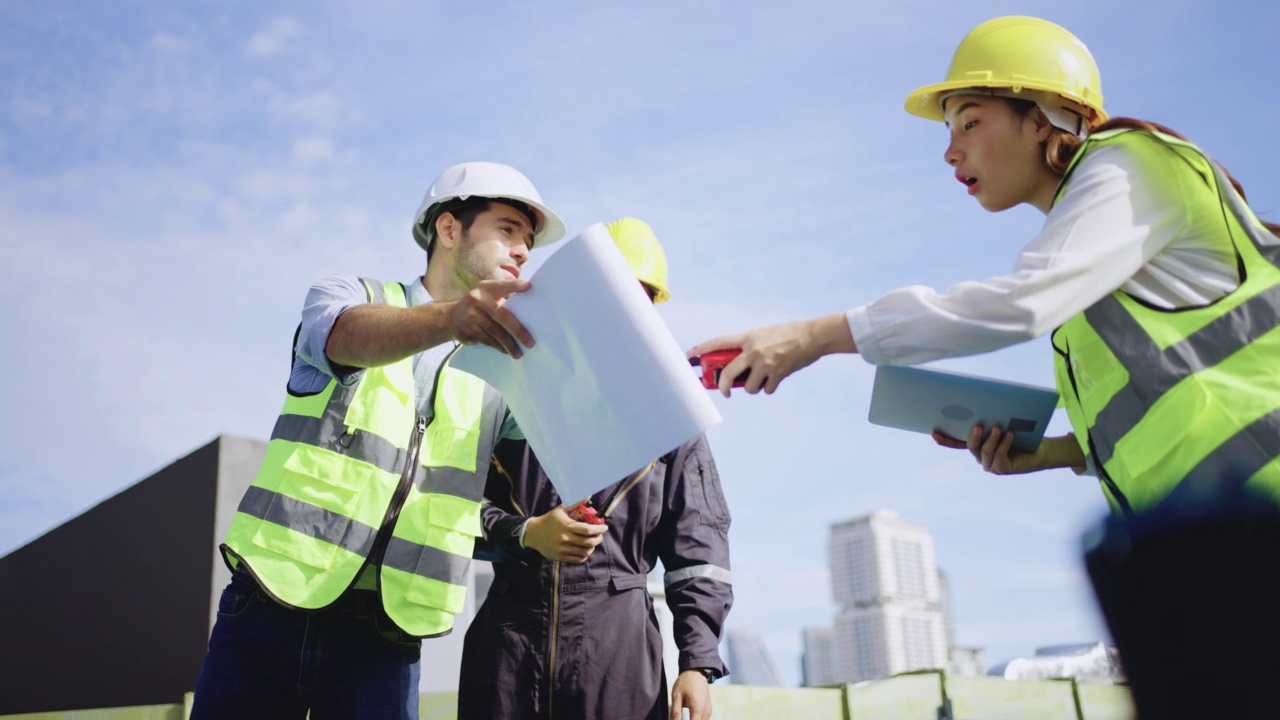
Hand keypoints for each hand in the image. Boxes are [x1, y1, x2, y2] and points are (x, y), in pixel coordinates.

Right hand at [447, 278, 532, 356]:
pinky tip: (505, 351)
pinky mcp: (468, 331)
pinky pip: (488, 341)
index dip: (515, 286)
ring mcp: (471, 316)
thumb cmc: (478, 306)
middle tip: (530, 343)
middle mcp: (477, 300)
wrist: (450, 318)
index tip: (529, 287)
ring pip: (496, 333)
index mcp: (486, 289)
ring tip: (519, 353)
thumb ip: (502, 299)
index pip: (502, 286)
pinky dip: (499, 347)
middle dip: (518, 332)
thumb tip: (527, 313)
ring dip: (509, 345)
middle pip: (503, 317)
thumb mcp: (486, 296)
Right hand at [522, 506, 607, 562]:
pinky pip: (578, 559)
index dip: (599, 529)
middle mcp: (565, 539)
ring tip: (592, 542)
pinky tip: (585, 549)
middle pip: (589, 542)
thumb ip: (575, 503)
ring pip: (585, 552)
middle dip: (598, 539)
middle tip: (600, 535)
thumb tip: (588, 495)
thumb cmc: (549, 520)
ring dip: (592, 547)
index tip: (604, 527)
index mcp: (566, 526)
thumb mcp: (561, 510)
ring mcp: (563, 550)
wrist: (533, 534)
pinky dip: (584, 555)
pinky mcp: (561, 557)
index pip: (588, 530)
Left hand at [670, 670, 711, 719]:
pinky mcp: (708, 710)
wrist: (696, 671)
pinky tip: (689, 718)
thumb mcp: (677, 696)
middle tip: (677, 718)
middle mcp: (705, 712)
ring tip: (681, 717)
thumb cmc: (686, 682)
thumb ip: (675, 713)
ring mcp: (708, 711)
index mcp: (697, 709)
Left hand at [688, 314, 854, 396]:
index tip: (690, 356)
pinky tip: (776, 379)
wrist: (812, 336)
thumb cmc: (787, 335)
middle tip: (724, 391)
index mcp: (747, 338)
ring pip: (748, 388)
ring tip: (762, 379)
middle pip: (727, 373)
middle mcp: (753, 350)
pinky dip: (769, 388)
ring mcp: (765, 363)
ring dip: (753, 388)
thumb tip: (736, 367)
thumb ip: (748, 347)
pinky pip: (766, 390)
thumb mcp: (763, 335)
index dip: (701, 349)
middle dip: (722, 386)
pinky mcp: (777, 374)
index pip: (718, 343)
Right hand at [932, 428, 1085, 474]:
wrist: (1040, 449)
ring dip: (991, 439)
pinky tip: (1009, 434)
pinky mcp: (1002, 469)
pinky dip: (1004, 444)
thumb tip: (981, 401)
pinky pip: (999, 457)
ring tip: (998, 428)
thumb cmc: (1020, 433)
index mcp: (977, 445)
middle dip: (972, 436)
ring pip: (984, 451)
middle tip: (978, 425)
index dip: (945, 439)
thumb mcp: (1003, 422)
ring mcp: (990, 465)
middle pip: (970, 446)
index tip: (934, 432)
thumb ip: (991, 418)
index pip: (956, 442)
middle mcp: (980, 456)